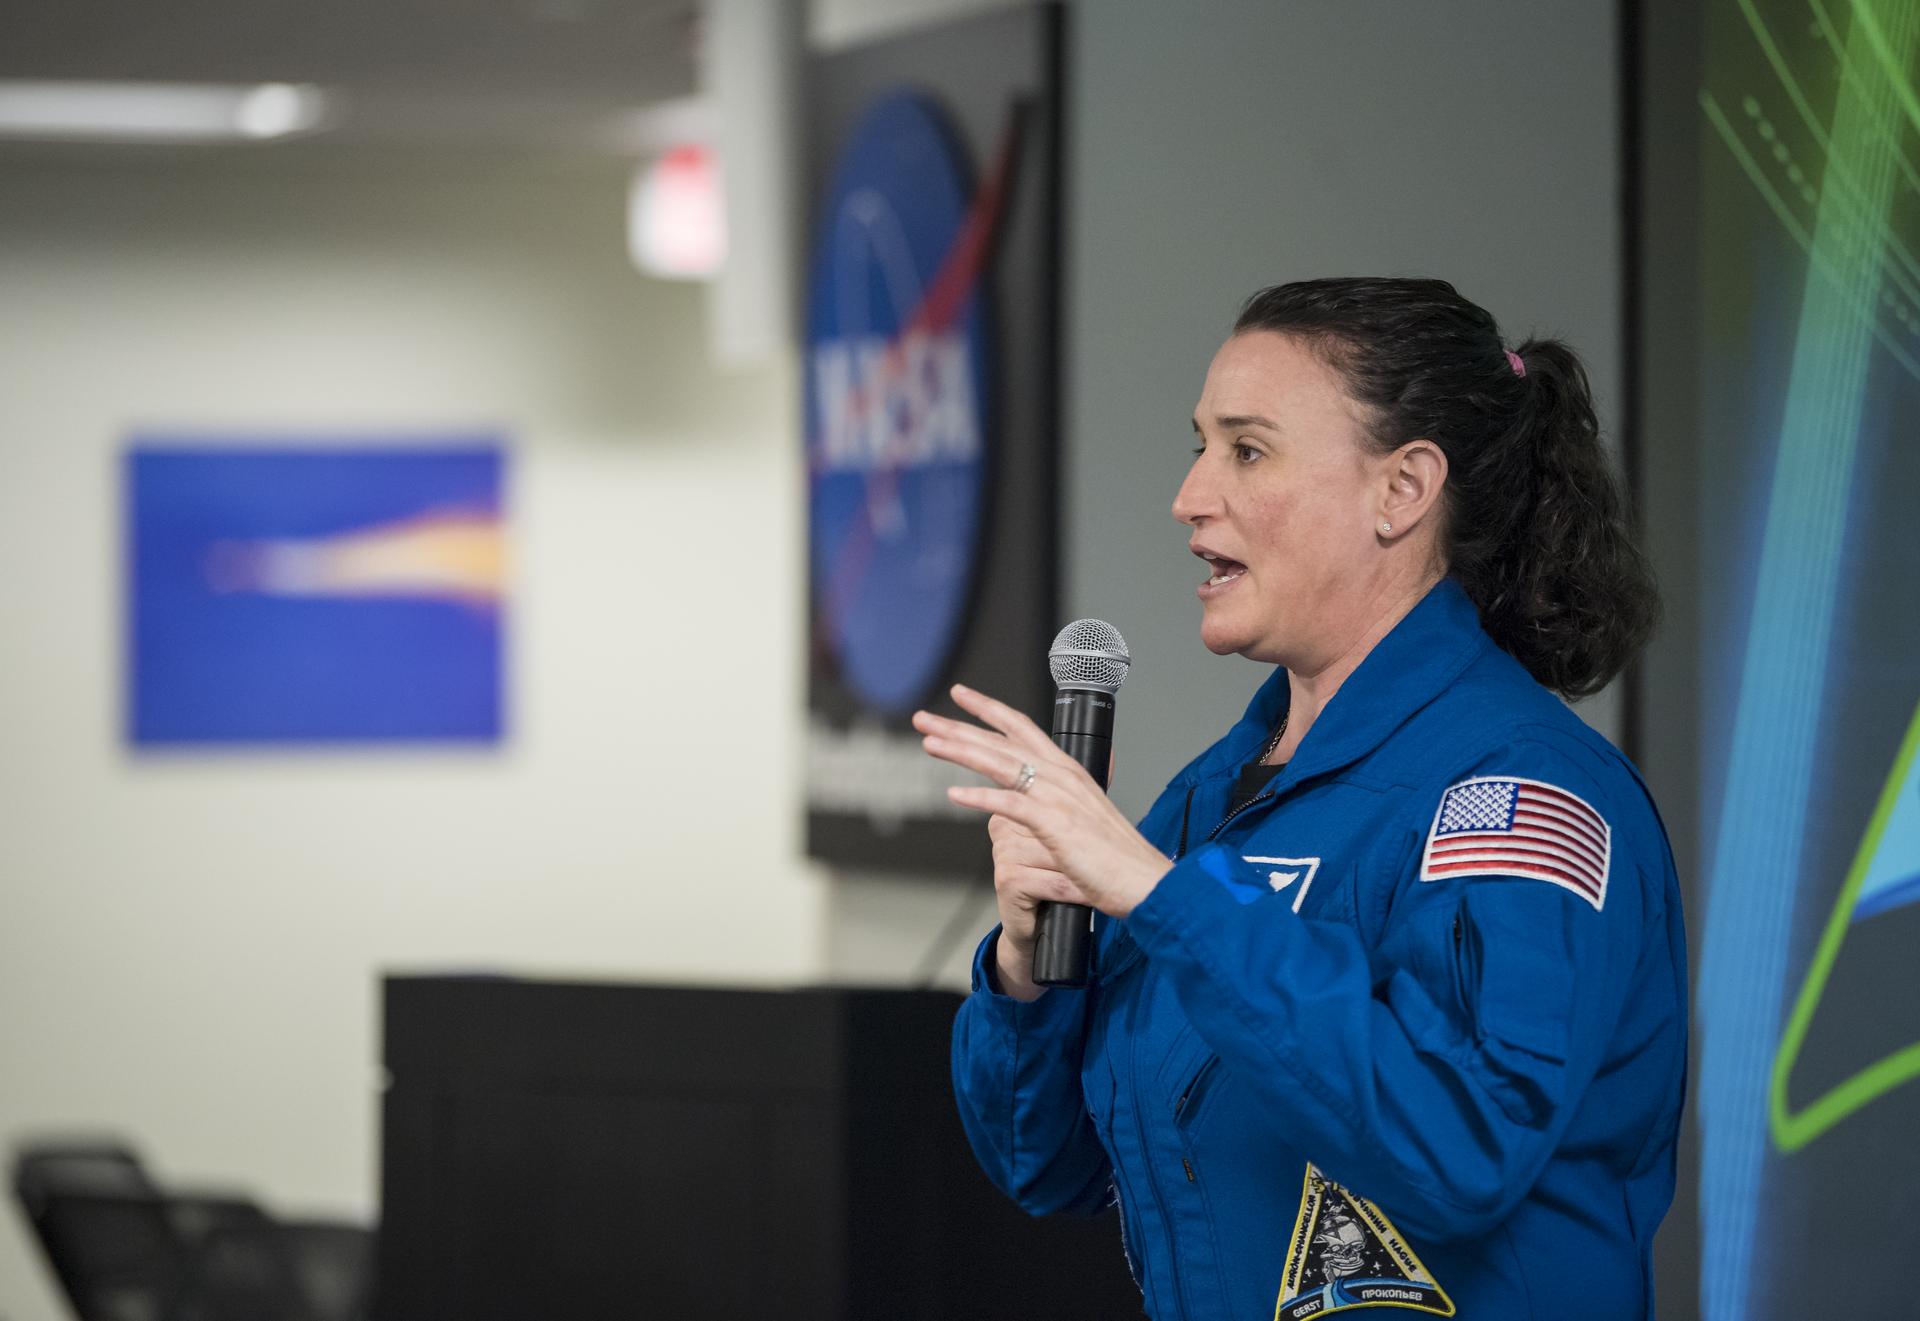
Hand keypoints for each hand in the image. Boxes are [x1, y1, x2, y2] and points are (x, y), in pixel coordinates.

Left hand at [912, 684, 1171, 921]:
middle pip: (1001, 741)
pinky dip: (980, 799)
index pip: (1021, 728)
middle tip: (924, 718)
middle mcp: (1061, 775)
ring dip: (961, 752)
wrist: (1143, 880)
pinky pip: (1010, 804)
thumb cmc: (1114, 857)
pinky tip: (953, 796)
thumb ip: (1055, 802)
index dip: (989, 709)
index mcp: (1067, 770)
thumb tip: (1027, 802)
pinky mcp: (1056, 823)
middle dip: (959, 726)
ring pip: (1000, 764)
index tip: (961, 696)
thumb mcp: (1081, 818)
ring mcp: (1058, 797)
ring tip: (929, 743)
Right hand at [978, 813, 1076, 1000]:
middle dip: (1079, 851)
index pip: (1048, 800)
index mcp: (1013, 807)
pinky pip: (1055, 882)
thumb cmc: (1054, 880)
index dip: (1076, 817)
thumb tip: (1106, 770)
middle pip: (1055, 830)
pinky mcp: (1008, 880)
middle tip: (1094, 861)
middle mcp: (1003, 827)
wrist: (1038, 926)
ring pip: (1059, 857)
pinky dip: (1077, 891)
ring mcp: (1003, 853)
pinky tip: (1084, 894)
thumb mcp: (1063, 837)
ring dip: (1081, 873)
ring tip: (1084, 881)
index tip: (1093, 830)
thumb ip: (1072, 803)